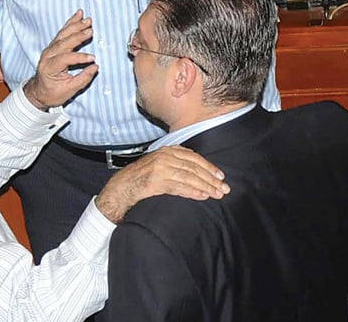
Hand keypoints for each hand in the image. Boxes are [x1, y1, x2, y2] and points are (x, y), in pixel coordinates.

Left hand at [23, 10, 97, 110]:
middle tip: (90, 29)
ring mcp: (49, 49)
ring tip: (87, 19)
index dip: (80, 58)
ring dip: (75, 26)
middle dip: (78, 35)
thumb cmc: (53, 93)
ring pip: (63, 34)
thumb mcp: (69, 91)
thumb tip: (95, 67)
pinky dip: (71, 23)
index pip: (65, 59)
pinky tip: (78, 15)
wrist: (39, 91)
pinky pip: (62, 33)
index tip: (93, 59)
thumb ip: (83, 79)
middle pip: (63, 42)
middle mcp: (47, 56)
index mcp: (49, 67)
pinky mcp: (53, 46)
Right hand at [94, 145, 229, 223]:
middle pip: (194, 168)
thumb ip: (178, 165)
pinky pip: (179, 187)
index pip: (194, 157)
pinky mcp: (156, 181)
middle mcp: (165, 157)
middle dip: (211, 179)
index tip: (221, 176)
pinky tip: (202, 196)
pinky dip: (192, 191)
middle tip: (224, 188)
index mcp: (168, 150)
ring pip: (189, 177)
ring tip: (216, 194)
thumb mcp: (161, 164)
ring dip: (205, 186)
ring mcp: (160, 168)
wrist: (124, 185)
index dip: (209, 167)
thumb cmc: (143, 176)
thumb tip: (200, 175)